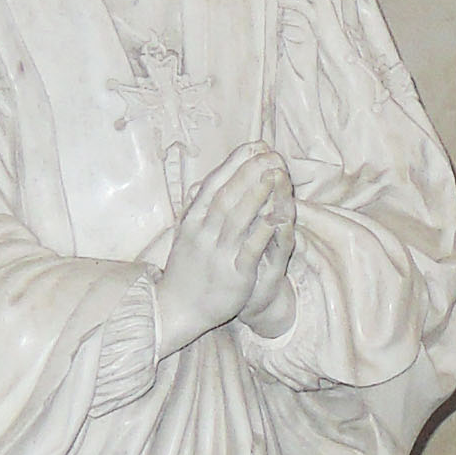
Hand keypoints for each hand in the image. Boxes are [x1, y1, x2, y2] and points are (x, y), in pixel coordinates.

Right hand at [152, 144, 294, 352]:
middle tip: (271, 155)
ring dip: (257, 194)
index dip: (236, 162)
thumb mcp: (186, 234)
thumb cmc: (187, 268)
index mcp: (192, 220)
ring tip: (275, 175)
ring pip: (237, 218)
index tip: (256, 145)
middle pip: (226, 195)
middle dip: (249, 172)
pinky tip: (279, 216)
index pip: (213, 183)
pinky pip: (250, 248)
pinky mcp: (234, 274)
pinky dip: (264, 231)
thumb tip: (203, 180)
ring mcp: (217, 253)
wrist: (177, 309)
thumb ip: (198, 207)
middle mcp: (203, 233)